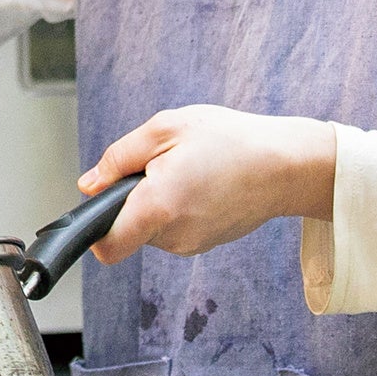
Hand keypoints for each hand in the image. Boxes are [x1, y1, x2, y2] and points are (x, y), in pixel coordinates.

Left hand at [78, 106, 336, 263]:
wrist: (287, 165)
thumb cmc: (230, 141)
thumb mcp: (165, 129)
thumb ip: (118, 158)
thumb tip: (89, 185)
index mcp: (158, 208)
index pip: (107, 246)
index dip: (94, 228)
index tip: (101, 202)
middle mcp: (173, 237)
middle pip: (128, 230)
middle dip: (132, 200)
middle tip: (161, 164)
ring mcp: (192, 244)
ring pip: (152, 228)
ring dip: (156, 202)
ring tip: (187, 169)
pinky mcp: (207, 242)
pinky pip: (175, 228)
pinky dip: (178, 207)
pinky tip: (202, 182)